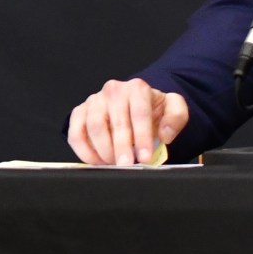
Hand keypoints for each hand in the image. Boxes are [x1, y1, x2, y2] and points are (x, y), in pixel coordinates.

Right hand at [66, 78, 188, 166]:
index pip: (139, 113)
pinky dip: (84, 151)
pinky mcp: (79, 113)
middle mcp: (113, 91)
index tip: (145, 157)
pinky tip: (97, 162)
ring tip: (114, 164)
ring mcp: (94, 101)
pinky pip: (76, 133)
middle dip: (121, 147)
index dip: (142, 137)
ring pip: (94, 126)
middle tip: (127, 165)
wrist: (134, 104)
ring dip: (104, 150)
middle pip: (115, 121)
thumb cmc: (152, 109)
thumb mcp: (172, 108)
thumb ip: (176, 116)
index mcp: (137, 88)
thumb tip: (165, 133)